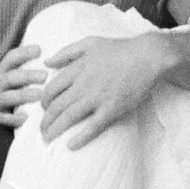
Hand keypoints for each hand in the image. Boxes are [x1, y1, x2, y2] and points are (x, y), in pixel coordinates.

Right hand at [0, 42, 45, 128]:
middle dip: (27, 76)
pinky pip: (3, 119)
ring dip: (23, 95)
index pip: (11, 59)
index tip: (39, 50)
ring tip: (39, 94)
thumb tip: (52, 57)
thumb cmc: (6, 93)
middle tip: (45, 76)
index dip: (23, 53)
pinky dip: (13, 119)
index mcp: (2, 72)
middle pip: (11, 78)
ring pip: (7, 97)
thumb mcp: (11, 79)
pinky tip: (25, 117)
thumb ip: (25, 69)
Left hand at [38, 34, 166, 148]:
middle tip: (42, 129)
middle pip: (56, 106)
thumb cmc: (119, 49)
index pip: (51, 88)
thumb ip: (66, 52)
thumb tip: (46, 62)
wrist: (147, 57)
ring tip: (47, 138)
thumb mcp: (89, 43)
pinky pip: (92, 127)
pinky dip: (80, 137)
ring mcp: (97, 98)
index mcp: (77, 69)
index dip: (44, 101)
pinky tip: (70, 145)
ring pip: (69, 117)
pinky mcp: (112, 109)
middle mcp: (83, 84)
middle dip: (45, 120)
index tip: (44, 108)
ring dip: (54, 130)